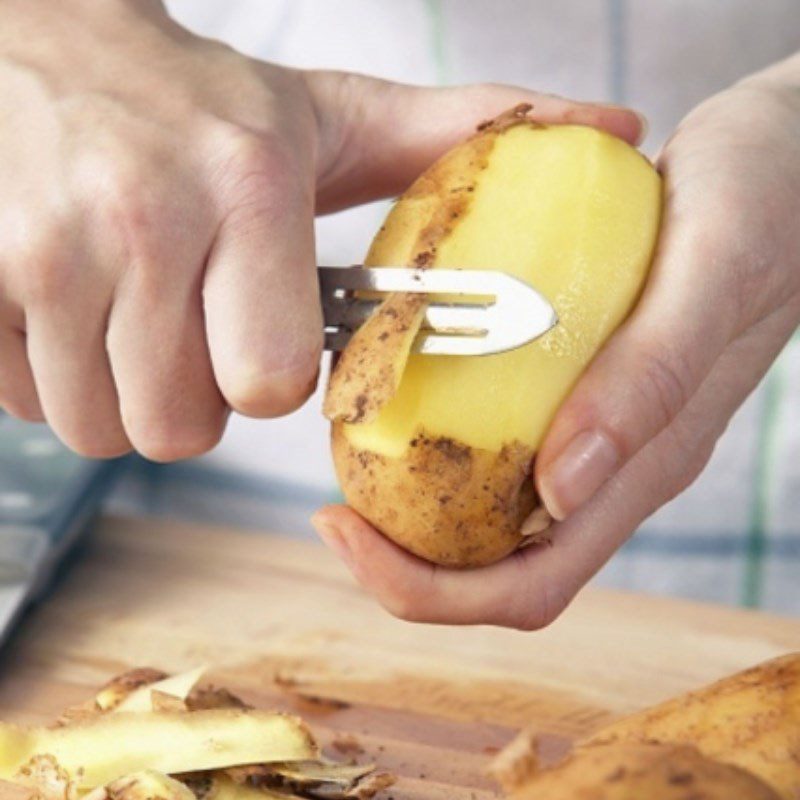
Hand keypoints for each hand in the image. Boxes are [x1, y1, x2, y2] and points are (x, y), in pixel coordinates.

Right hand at [0, 0, 642, 460]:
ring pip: (99, 429)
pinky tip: (75, 310)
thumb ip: (462, 132)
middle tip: (194, 335)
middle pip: (177, 430)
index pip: (271, 381)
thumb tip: (614, 126)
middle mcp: (141, 218)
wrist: (44, 46)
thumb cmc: (202, 103)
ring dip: (124, 395)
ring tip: (136, 316)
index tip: (260, 346)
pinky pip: (23, 403)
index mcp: (248, 186)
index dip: (267, 384)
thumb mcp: (335, 115)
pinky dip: (51, 377)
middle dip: (192, 404)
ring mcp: (42, 252)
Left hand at [313, 66, 799, 627]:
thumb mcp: (711, 267)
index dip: (430, 588)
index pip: (532, 582)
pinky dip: (441, 437)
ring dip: (414, 509)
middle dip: (403, 561)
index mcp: (647, 463)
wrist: (795, 160)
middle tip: (330, 506)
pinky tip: (404, 389)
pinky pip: (501, 439)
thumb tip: (562, 490)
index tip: (345, 528)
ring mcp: (600, 427)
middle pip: (497, 565)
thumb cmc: (770, 196)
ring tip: (352, 454)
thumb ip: (649, 379)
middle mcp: (617, 463)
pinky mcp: (583, 383)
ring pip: (494, 513)